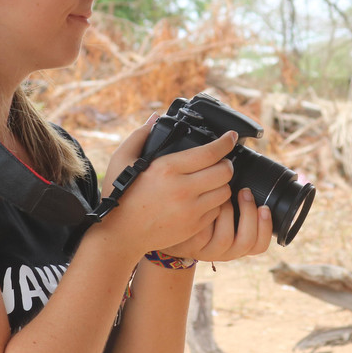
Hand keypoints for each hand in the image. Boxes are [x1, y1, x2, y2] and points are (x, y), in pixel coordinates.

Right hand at [97, 118, 237, 254]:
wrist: (121, 234)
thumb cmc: (120, 195)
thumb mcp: (122, 160)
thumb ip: (139, 135)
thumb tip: (155, 118)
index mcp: (167, 168)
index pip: (210, 152)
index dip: (226, 142)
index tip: (232, 137)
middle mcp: (183, 189)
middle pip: (225, 172)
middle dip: (226, 163)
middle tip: (221, 161)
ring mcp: (190, 210)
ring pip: (225, 192)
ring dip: (222, 183)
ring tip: (212, 180)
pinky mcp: (194, 227)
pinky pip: (217, 211)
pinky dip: (215, 203)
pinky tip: (205, 198)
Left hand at [160, 186, 272, 262]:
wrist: (173, 226)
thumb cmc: (203, 214)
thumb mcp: (224, 214)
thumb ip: (239, 204)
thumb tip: (251, 181)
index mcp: (238, 245)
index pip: (259, 245)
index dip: (266, 227)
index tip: (265, 206)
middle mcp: (225, 252)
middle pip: (247, 241)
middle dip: (249, 214)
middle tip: (245, 191)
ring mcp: (208, 251)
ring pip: (226, 238)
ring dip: (228, 212)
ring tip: (222, 193)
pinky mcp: (192, 245)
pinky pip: (205, 232)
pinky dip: (208, 214)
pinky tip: (205, 200)